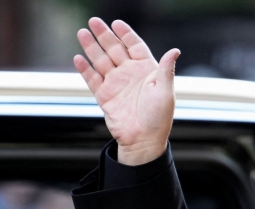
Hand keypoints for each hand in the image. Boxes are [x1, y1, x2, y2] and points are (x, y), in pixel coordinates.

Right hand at [74, 18, 179, 165]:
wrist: (143, 141)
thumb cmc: (158, 118)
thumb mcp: (166, 91)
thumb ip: (166, 69)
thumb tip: (175, 51)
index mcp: (147, 71)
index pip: (135, 46)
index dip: (126, 34)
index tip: (117, 23)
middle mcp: (130, 75)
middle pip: (115, 49)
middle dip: (105, 35)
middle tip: (94, 21)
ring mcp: (116, 84)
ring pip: (101, 61)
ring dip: (92, 47)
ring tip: (83, 33)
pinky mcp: (105, 96)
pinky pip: (92, 79)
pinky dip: (85, 69)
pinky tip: (79, 58)